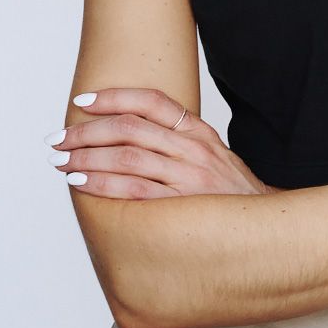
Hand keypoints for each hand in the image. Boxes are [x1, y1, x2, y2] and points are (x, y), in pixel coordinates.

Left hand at [48, 86, 269, 198]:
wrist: (269, 229)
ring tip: (60, 161)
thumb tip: (128, 137)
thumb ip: (178, 143)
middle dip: (87, 132)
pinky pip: (134, 190)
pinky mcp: (183, 205)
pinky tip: (80, 182)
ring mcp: (189, 177)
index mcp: (199, 133)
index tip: (82, 103)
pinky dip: (102, 183)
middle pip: (130, 128)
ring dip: (86, 157)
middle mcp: (193, 149)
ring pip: (126, 157)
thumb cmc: (232, 196)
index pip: (151, 102)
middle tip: (58, 139)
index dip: (113, 97)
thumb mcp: (213, 157)